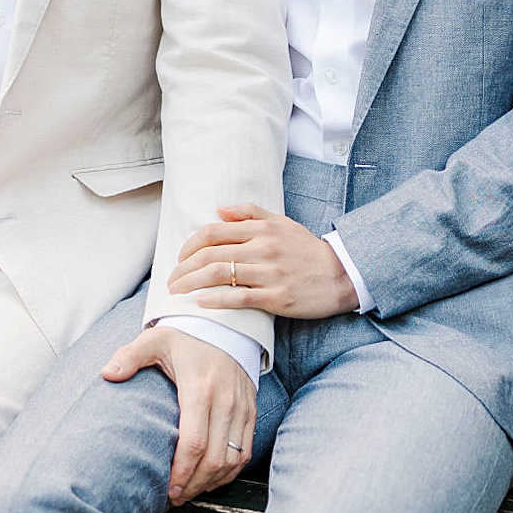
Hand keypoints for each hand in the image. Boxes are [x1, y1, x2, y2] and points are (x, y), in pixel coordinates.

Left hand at [102, 327, 254, 505]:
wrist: (223, 325)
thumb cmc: (184, 337)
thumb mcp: (155, 339)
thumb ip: (130, 356)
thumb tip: (106, 374)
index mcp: (200, 387)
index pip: (194, 442)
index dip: (182, 471)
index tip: (168, 487)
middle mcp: (225, 400)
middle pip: (214, 458)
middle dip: (194, 484)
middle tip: (175, 495)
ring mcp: (241, 407)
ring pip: (232, 459)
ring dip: (212, 481)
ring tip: (190, 490)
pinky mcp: (251, 410)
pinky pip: (245, 451)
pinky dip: (229, 471)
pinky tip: (210, 478)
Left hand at [169, 203, 358, 318]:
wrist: (341, 275)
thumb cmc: (307, 249)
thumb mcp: (282, 222)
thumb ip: (251, 213)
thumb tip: (220, 209)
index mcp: (261, 229)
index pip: (213, 232)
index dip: (190, 245)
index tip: (179, 258)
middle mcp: (262, 248)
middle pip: (211, 254)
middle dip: (184, 267)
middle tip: (171, 279)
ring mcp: (269, 273)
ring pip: (220, 274)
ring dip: (192, 283)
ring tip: (177, 291)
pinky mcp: (276, 297)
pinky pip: (239, 298)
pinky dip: (216, 300)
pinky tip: (200, 302)